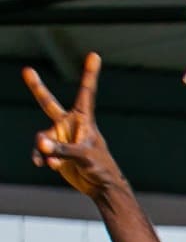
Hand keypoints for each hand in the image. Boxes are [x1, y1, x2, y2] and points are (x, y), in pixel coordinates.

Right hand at [24, 53, 125, 201]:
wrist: (100, 186)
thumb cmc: (101, 167)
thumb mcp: (84, 156)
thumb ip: (61, 148)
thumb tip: (40, 143)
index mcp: (84, 120)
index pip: (86, 92)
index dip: (89, 73)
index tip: (94, 55)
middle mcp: (69, 125)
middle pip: (48, 103)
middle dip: (37, 87)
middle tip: (27, 70)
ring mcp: (60, 137)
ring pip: (41, 136)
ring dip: (45, 149)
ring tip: (54, 160)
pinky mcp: (54, 151)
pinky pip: (40, 151)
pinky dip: (41, 157)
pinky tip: (46, 165)